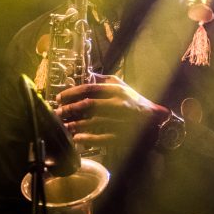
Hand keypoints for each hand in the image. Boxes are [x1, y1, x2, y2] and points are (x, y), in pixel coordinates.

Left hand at [54, 74, 168, 146]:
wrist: (155, 119)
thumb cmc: (135, 101)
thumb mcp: (122, 86)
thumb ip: (105, 80)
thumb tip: (88, 75)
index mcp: (117, 90)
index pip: (90, 89)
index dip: (72, 93)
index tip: (60, 97)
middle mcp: (119, 104)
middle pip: (89, 105)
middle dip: (70, 109)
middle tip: (58, 112)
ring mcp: (121, 120)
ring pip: (93, 122)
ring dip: (76, 124)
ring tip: (64, 125)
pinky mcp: (122, 135)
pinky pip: (102, 138)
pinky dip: (89, 138)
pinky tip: (77, 138)